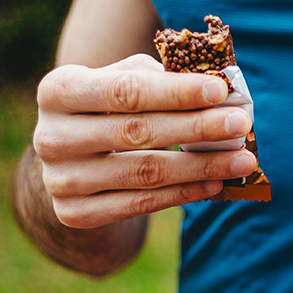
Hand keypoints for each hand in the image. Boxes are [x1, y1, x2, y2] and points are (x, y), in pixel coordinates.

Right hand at [33, 54, 257, 226]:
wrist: (71, 161)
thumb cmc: (107, 109)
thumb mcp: (120, 82)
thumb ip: (160, 78)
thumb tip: (219, 91)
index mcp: (58, 90)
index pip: (126, 90)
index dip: (176, 91)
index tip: (220, 90)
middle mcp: (50, 136)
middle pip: (138, 132)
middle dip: (197, 128)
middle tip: (241, 125)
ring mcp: (59, 180)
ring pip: (144, 173)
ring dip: (201, 167)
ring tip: (242, 160)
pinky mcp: (73, 214)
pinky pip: (139, 204)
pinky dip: (183, 193)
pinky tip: (215, 183)